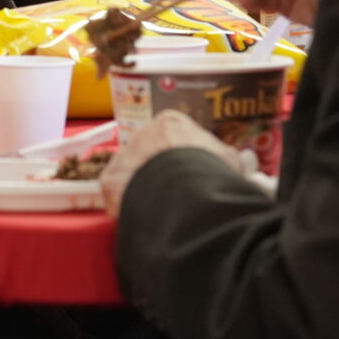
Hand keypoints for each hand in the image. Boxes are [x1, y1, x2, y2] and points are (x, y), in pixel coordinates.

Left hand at [99, 110, 240, 217]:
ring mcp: (123, 157)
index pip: (171, 137)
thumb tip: (228, 166)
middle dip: (158, 172)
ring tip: (159, 209)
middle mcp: (142, 134)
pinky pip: (115, 194)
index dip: (182, 157)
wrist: (187, 193)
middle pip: (148, 154)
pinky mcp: (110, 181)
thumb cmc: (211, 172)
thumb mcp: (229, 159)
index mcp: (170, 123)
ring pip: (129, 172)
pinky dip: (127, 205)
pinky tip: (142, 216)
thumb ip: (222, 158)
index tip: (189, 173)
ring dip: (141, 188)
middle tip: (173, 194)